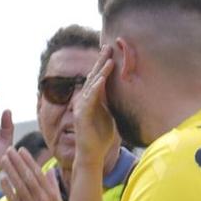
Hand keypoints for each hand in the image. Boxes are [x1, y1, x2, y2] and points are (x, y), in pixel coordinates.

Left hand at [3, 146, 61, 200]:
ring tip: (3, 159)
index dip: (29, 160)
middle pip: (27, 175)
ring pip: (18, 184)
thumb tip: (49, 170)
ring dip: (10, 170)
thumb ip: (53, 185)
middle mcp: (41, 198)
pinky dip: (6, 186)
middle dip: (17, 161)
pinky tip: (2, 177)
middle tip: (9, 150)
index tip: (21, 150)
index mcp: (50, 194)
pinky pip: (12, 197)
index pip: (38, 173)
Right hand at [72, 49, 119, 165]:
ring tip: (109, 59)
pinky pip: (89, 99)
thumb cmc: (101, 137)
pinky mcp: (81, 116)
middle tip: (108, 46)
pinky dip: (95, 89)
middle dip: (101, 61)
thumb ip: (110, 103)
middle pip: (94, 77)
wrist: (92, 155)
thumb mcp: (109, 115)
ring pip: (91, 85)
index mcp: (93, 100)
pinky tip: (102, 79)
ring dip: (100, 72)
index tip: (111, 51)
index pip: (99, 78)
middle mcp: (85, 100)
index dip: (104, 64)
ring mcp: (82, 107)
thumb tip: (118, 93)